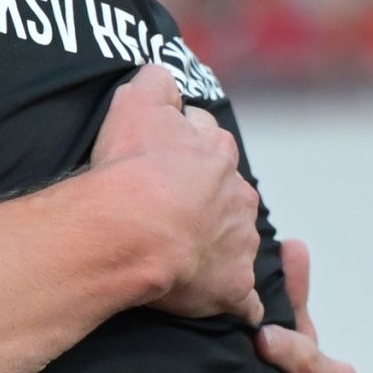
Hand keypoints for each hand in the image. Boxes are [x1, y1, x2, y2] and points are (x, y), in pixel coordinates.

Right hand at [91, 65, 261, 324]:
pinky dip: (232, 299)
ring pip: (235, 240)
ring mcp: (239, 244)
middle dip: (204, 198)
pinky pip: (240, 298)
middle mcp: (238, 195)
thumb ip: (155, 81)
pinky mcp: (233, 287)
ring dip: (216, 244)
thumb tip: (163, 71)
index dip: (181, 149)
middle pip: (225, 193)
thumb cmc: (131, 168)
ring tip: (180, 252)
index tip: (159, 159)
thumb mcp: (136, 102)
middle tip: (168, 208)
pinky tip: (215, 301)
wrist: (133, 230)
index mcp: (216, 152)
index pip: (206, 141)